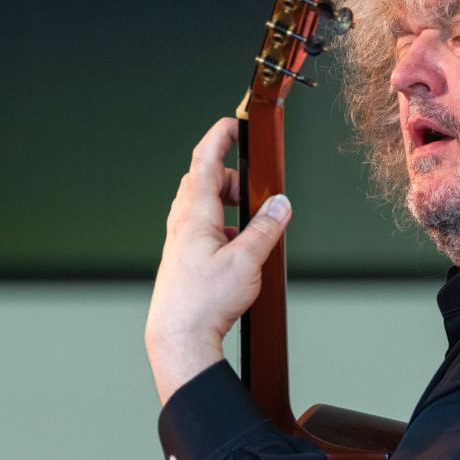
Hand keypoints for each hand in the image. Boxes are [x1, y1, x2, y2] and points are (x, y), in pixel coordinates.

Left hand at [145, 117, 291, 403]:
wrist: (178, 337)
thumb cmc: (204, 302)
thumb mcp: (247, 262)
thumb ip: (266, 229)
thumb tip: (280, 205)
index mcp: (195, 214)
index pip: (205, 160)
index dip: (219, 136)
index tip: (233, 122)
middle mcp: (183, 223)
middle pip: (204, 180)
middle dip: (232, 176)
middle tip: (255, 190)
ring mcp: (180, 240)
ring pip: (203, 205)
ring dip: (227, 202)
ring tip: (250, 222)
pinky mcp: (183, 258)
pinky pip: (203, 227)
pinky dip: (222, 225)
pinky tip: (237, 247)